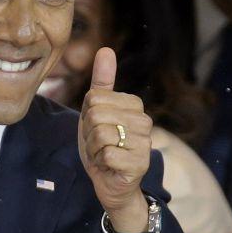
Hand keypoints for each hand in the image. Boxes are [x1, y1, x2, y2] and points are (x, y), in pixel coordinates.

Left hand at [78, 48, 153, 232]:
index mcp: (134, 104)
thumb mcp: (96, 113)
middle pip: (96, 115)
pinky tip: (109, 166)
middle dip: (89, 134)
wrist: (111, 183)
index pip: (93, 98)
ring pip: (101, 134)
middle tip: (99, 145)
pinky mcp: (139, 163)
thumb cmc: (103, 147)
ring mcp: (144, 142)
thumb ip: (102, 83)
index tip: (96, 129)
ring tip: (104, 155)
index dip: (86, 117)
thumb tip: (105, 49)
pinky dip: (100, 162)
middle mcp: (144, 121)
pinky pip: (106, 153)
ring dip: (94, 149)